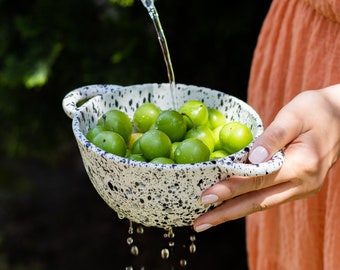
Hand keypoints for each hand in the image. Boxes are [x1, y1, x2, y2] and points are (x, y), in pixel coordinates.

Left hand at [194, 84, 339, 232]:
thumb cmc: (316, 111)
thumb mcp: (294, 115)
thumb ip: (273, 137)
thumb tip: (251, 158)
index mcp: (303, 164)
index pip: (258, 180)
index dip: (230, 189)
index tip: (205, 196)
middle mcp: (303, 183)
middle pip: (257, 203)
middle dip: (226, 213)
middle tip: (199, 224)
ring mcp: (302, 188)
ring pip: (262, 204)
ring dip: (234, 212)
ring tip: (208, 219)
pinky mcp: (298, 187)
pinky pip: (268, 198)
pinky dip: (247, 203)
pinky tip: (229, 205)